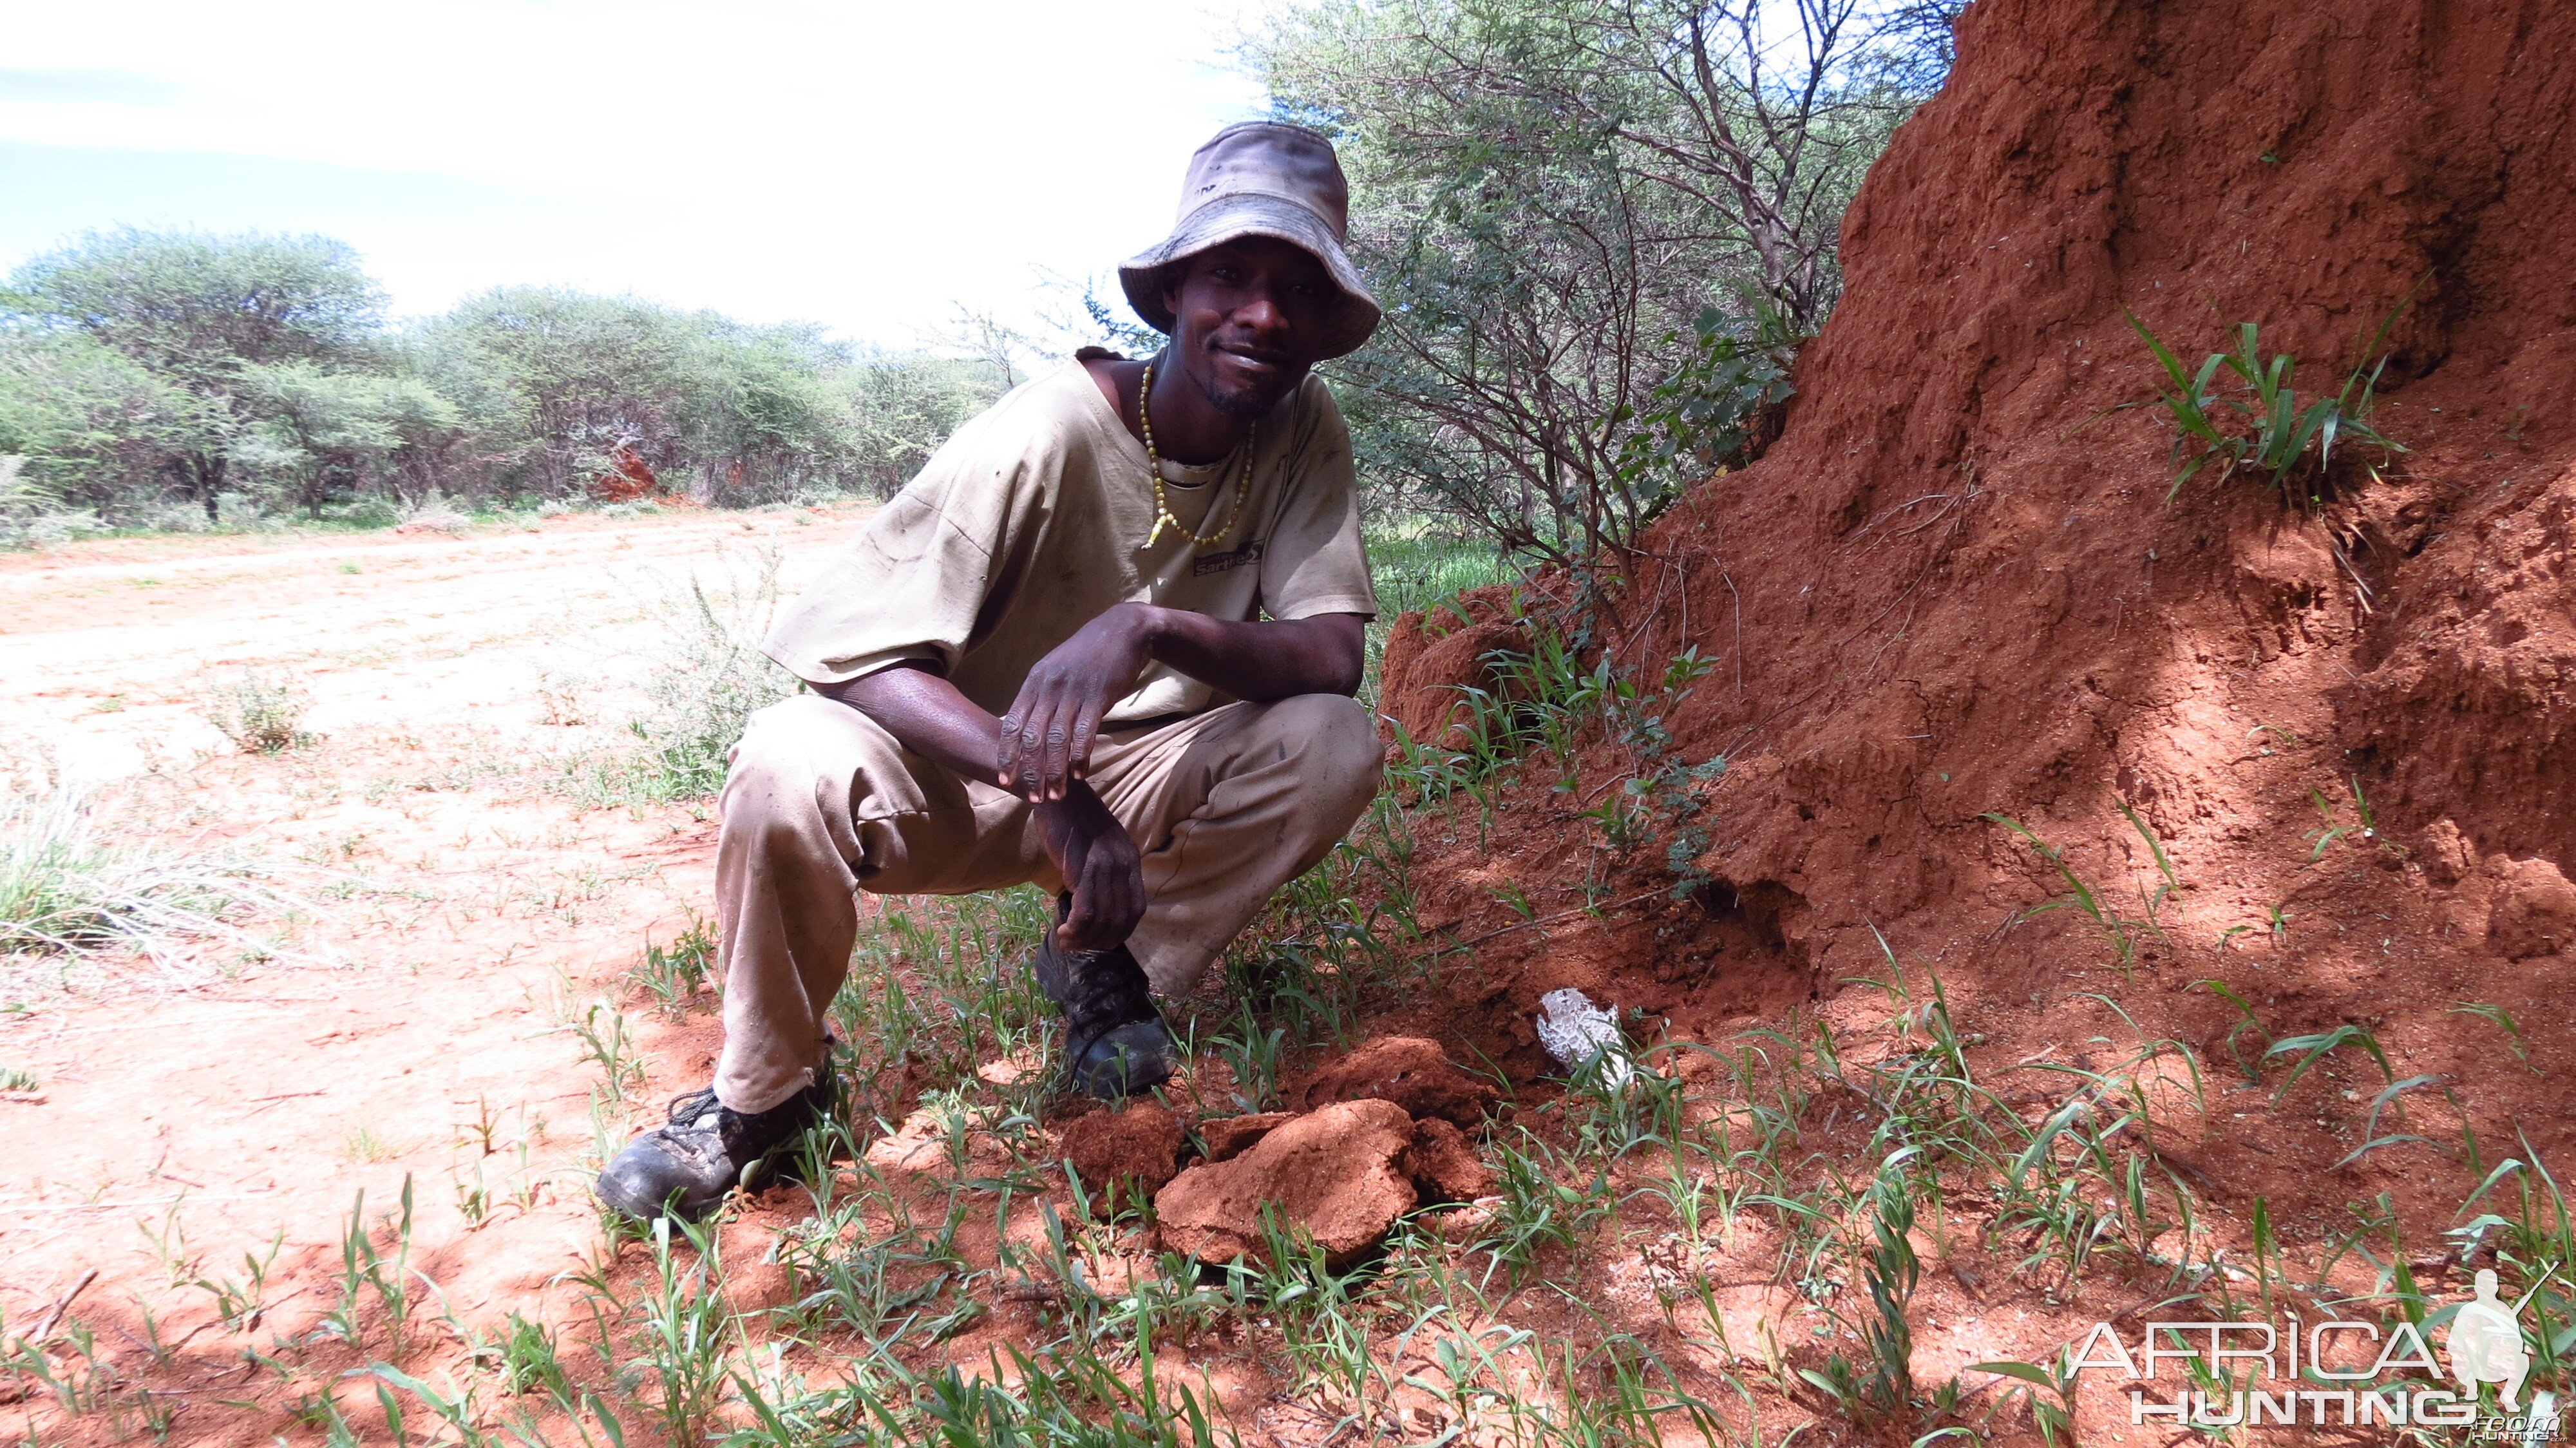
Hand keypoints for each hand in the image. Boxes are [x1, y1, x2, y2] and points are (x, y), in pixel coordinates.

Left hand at [997, 603, 1157, 801]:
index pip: (1012, 723)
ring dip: (1054, 771)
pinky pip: (1085, 732)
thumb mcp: (1056, 670)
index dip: (1007, 754)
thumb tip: (1026, 728)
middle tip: (1033, 798)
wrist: (1123, 630)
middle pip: (1032, 737)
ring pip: (1057, 739)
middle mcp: (1049, 687)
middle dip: (1030, 771)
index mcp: (1034, 681)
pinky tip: (1079, 774)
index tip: (1005, 779)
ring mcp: (1073, 691)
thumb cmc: (1088, 654)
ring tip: (1056, 795)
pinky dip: (1080, 756)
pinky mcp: (1098, 695)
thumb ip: (1041, 697)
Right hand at [1034, 784, 1144, 948]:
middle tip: (1079, 945)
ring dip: (1084, 939)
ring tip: (1066, 941)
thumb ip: (1103, 870)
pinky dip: (1075, 929)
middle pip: (1122, 919)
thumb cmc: (1072, 819)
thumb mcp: (1099, 845)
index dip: (1121, 930)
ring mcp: (1104, 867)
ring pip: (1103, 920)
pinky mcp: (1083, 869)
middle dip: (1101, 940)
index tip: (1102, 939)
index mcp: (1130, 860)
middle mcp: (1123, 866)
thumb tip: (1094, 902)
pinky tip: (1062, 931)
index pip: (1137, 908)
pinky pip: (1085, 911)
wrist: (1058, 792)